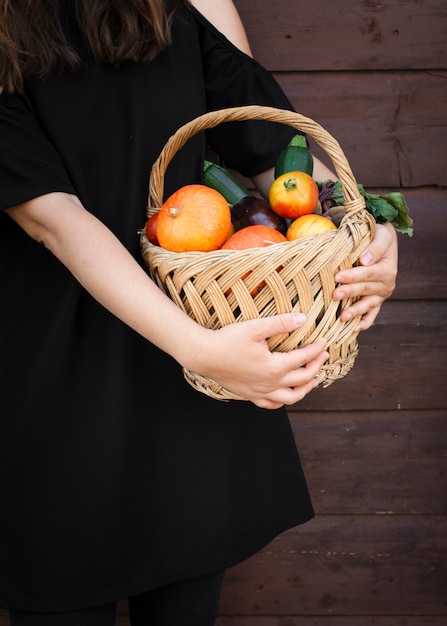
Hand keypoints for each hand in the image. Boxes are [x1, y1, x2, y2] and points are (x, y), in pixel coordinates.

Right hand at [190, 313, 328, 409]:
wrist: (203, 355)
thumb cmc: (228, 340)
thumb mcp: (255, 327)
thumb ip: (281, 323)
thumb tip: (303, 318)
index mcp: (274, 367)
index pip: (303, 358)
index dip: (316, 350)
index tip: (324, 342)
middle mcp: (270, 383)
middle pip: (302, 379)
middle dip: (316, 367)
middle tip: (323, 357)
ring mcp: (260, 392)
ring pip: (290, 398)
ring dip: (304, 389)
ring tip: (312, 381)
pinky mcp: (249, 395)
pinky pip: (271, 404)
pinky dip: (282, 401)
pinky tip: (285, 393)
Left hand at [333, 223, 397, 329]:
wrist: (384, 239)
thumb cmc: (379, 235)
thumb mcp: (383, 235)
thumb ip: (375, 247)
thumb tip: (365, 260)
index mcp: (387, 269)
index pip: (368, 273)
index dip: (353, 275)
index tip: (338, 277)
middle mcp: (386, 284)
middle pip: (365, 289)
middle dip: (349, 292)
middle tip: (334, 294)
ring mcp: (381, 295)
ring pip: (367, 304)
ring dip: (355, 311)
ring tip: (343, 316)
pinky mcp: (376, 301)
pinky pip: (372, 314)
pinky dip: (365, 322)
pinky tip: (355, 329)